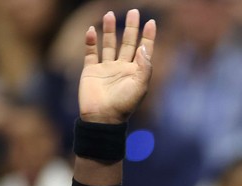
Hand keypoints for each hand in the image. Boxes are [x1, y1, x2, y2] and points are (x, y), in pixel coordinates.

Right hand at [79, 10, 156, 124]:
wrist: (102, 118)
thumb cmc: (124, 104)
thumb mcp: (140, 86)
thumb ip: (144, 66)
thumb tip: (143, 47)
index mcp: (135, 72)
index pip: (143, 50)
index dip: (148, 36)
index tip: (151, 22)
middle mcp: (121, 68)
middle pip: (127, 43)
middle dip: (131, 27)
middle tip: (134, 11)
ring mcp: (106, 68)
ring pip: (108, 44)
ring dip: (109, 30)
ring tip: (110, 14)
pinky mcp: (91, 71)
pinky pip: (90, 53)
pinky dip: (91, 42)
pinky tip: (92, 31)